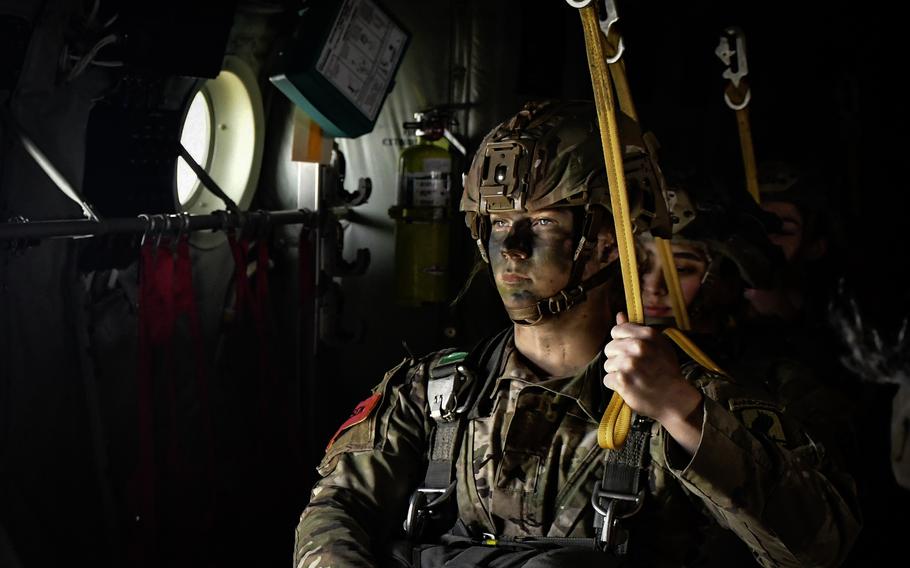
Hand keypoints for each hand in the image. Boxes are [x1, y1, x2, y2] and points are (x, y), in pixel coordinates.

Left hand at [603, 312, 702, 428]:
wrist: (675, 398)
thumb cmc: (666, 370)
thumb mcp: (658, 344)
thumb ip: (636, 329)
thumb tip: (619, 315)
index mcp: (647, 334)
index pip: (616, 331)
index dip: (621, 341)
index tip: (630, 351)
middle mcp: (637, 347)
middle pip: (609, 348)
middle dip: (618, 358)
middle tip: (634, 367)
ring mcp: (629, 364)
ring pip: (607, 365)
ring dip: (617, 372)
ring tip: (633, 377)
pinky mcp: (622, 380)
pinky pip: (607, 379)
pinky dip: (616, 385)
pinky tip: (629, 386)